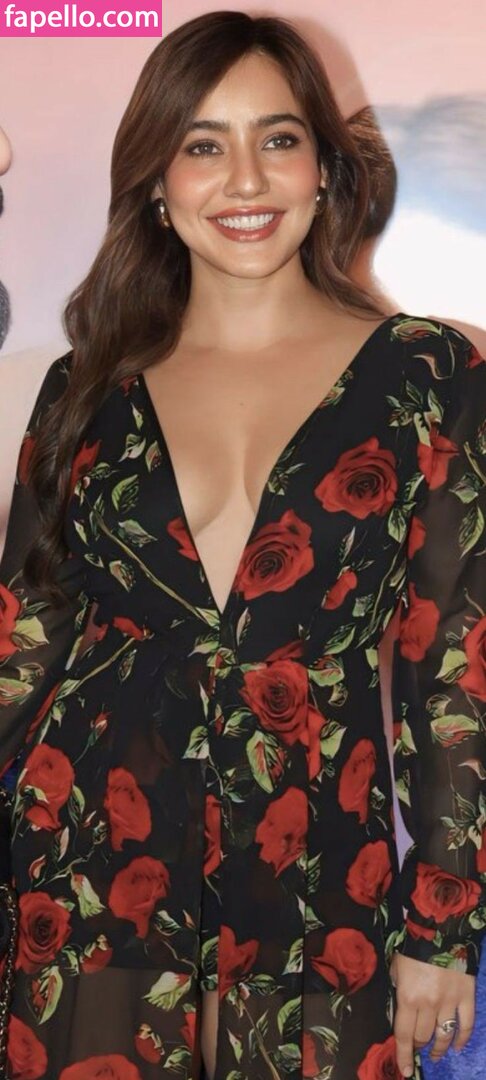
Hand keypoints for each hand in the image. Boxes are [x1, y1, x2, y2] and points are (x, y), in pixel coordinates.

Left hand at [390, 952, 475, 1076]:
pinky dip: (462, 1038)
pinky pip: (466, 1024)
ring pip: (444, 1035)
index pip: (404, 1035)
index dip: (404, 1055)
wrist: (440, 927)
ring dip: (439, 1048)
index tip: (406, 1070)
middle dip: (419, 1045)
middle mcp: (429, 1004)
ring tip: (436, 1054)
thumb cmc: (413, 946)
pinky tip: (457, 1045)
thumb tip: (400, 1010)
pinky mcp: (467, 996)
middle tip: (419, 1048)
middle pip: (424, 1037)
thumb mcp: (396, 967)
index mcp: (407, 997)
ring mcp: (450, 1002)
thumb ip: (398, 990)